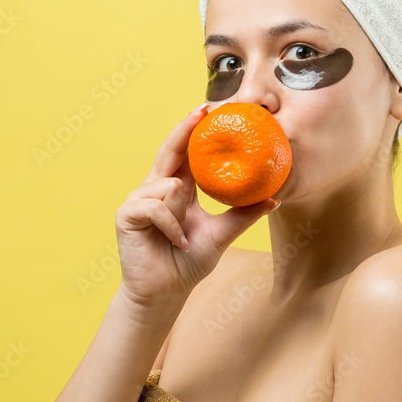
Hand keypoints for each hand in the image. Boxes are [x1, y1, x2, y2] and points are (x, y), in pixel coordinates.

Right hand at [115, 102, 280, 309]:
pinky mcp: (127, 214)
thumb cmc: (187, 262)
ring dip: (182, 214)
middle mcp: (155, 186)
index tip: (211, 108)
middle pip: (170, 150)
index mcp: (176, 186)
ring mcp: (138, 198)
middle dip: (185, 129)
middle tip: (203, 111)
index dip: (194, 128)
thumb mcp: (221, 234)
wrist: (164, 293)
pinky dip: (171, 226)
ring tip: (183, 235)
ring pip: (171, 186)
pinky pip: (157, 207)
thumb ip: (243, 215)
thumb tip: (275, 198)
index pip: (185, 150)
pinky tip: (176, 240)